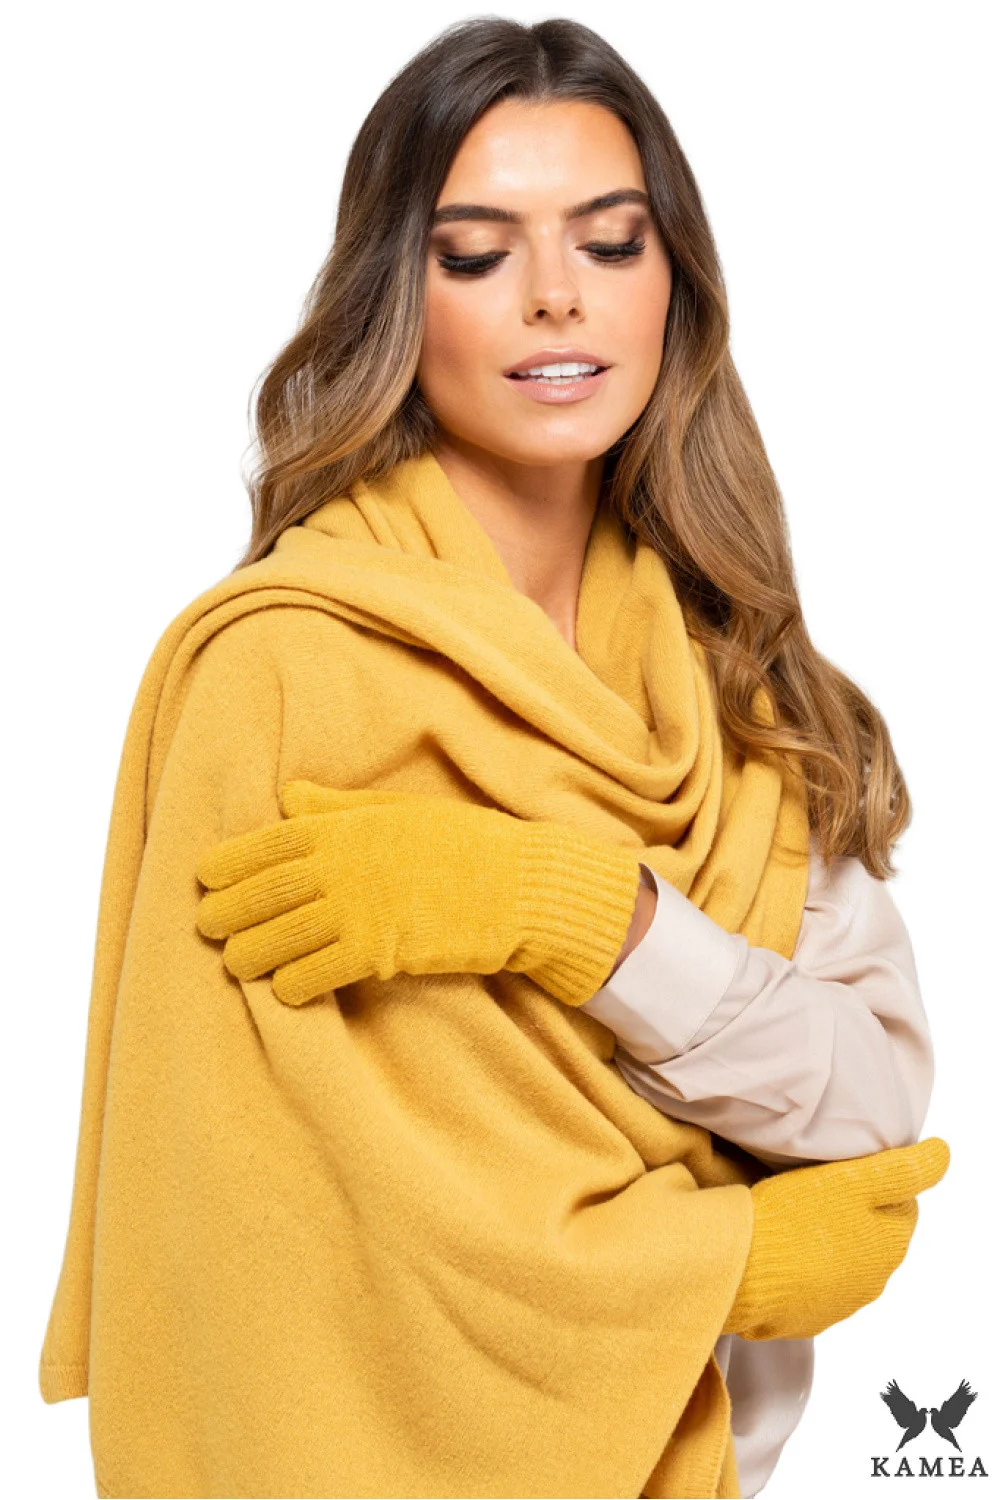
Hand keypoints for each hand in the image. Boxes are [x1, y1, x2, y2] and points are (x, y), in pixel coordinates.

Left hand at [195, 780, 641, 1006]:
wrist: (519, 885)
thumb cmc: (464, 844)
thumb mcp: (398, 810)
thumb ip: (338, 808)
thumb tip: (288, 795)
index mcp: (345, 827)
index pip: (268, 844)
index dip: (229, 863)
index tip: (204, 878)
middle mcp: (341, 866)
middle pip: (264, 893)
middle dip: (228, 911)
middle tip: (206, 926)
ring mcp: (357, 909)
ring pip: (279, 939)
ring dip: (249, 954)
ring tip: (236, 962)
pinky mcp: (377, 951)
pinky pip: (315, 973)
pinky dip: (291, 984)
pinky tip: (284, 991)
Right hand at [722, 1136, 950, 1340]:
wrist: (740, 1270)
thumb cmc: (796, 1216)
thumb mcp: (853, 1179)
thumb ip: (903, 1169)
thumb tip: (944, 1153)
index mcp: (891, 1244)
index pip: (902, 1204)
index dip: (875, 1182)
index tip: (844, 1170)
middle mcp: (875, 1281)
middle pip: (874, 1234)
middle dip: (855, 1214)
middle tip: (818, 1191)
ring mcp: (840, 1304)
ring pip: (846, 1261)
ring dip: (832, 1242)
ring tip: (795, 1220)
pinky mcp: (806, 1318)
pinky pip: (815, 1284)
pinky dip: (806, 1267)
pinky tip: (783, 1250)